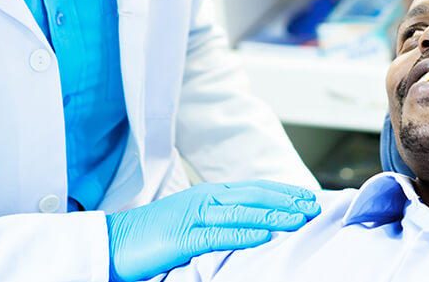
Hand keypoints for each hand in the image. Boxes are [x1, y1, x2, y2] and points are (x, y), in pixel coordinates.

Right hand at [105, 179, 319, 281]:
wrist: (116, 240)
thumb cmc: (156, 233)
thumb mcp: (194, 219)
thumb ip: (221, 217)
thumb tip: (252, 224)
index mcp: (210, 193)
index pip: (255, 188)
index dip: (283, 191)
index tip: (306, 197)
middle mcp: (206, 198)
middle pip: (254, 196)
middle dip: (287, 200)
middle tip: (313, 206)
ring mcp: (195, 215)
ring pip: (242, 213)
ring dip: (274, 216)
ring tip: (298, 219)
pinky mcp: (184, 237)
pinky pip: (219, 235)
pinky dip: (244, 235)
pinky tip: (264, 237)